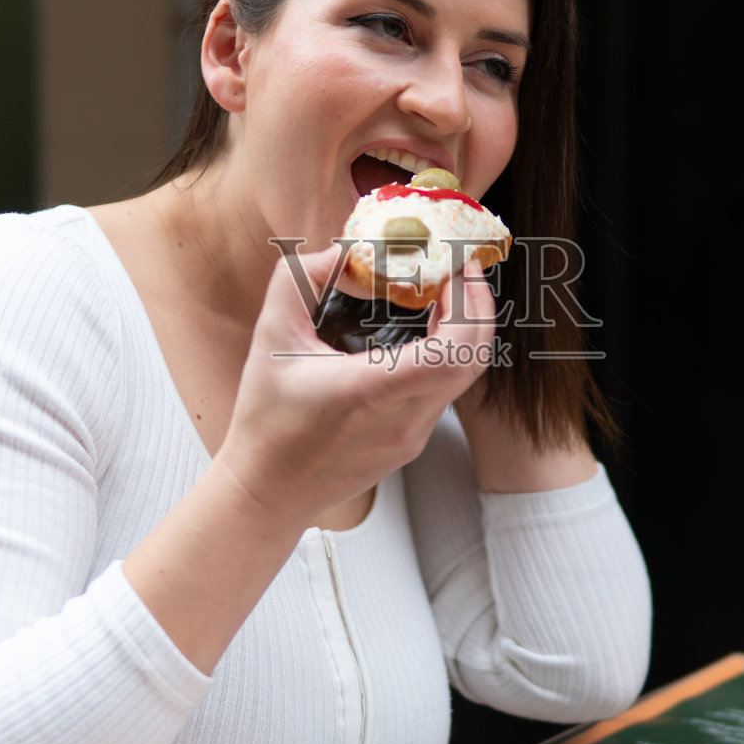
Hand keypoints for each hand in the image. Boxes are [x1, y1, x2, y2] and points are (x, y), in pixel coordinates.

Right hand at [214, 247, 494, 527]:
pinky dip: (449, 356)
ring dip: (465, 332)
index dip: (469, 307)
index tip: (457, 270)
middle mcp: (401, 419)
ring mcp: (411, 437)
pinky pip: (446, 394)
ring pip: (464, 378)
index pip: (450, 354)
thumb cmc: (265, 422)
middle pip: (473, 361)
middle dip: (477, 308)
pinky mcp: (411, 445)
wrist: (267, 492)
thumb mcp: (269, 338)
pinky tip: (428, 335)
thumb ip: (297, 280)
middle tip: (460, 273)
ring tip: (445, 296)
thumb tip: (339, 252)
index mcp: (369, 391)